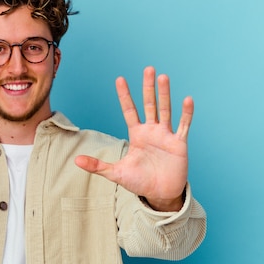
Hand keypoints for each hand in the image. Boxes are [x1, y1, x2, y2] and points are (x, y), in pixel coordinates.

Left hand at [75, 66, 192, 210]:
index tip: (120, 79)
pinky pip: (183, 126)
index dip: (125, 96)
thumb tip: (76, 160)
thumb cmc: (139, 182)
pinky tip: (187, 99)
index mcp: (137, 134)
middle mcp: (152, 131)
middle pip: (149, 104)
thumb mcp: (116, 173)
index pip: (129, 110)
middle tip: (148, 69)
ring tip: (163, 77)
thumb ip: (97, 165)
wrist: (160, 195)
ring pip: (165, 110)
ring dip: (165, 94)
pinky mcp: (179, 144)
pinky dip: (186, 114)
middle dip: (148, 87)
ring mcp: (166, 136)